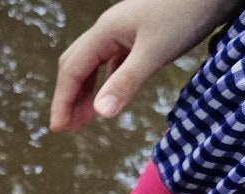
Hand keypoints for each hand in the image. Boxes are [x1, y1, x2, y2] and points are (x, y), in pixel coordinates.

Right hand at [49, 0, 242, 130]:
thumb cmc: (186, 13)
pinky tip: (113, 94)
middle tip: (68, 127)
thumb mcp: (155, 52)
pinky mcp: (141, 33)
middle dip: (69, 97)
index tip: (58, 129)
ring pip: (94, 63)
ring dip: (87, 90)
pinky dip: (107, 81)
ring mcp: (125, 30)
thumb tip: (99, 114)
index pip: (72, 70)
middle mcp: (109, 30)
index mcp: (105, 32)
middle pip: (76, 65)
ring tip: (86, 118)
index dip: (62, 100)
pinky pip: (113, 60)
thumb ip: (126, 82)